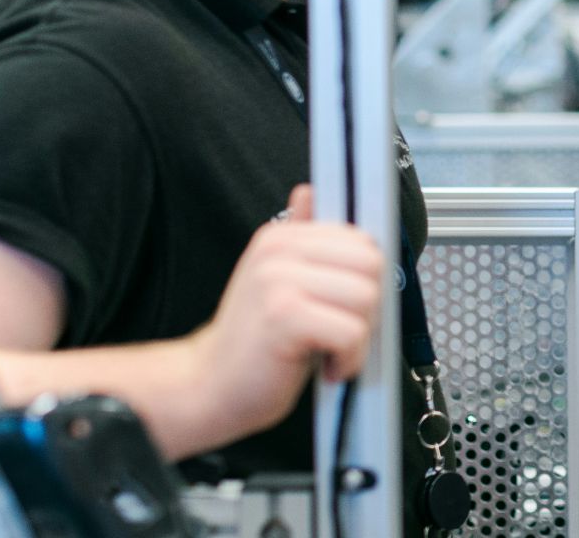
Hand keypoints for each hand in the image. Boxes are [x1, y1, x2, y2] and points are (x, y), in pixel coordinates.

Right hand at [183, 185, 384, 444]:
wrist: (207, 386)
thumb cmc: (253, 342)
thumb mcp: (276, 280)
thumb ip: (301, 239)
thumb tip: (310, 191)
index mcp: (280, 237)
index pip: (362, 241)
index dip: (365, 281)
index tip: (342, 308)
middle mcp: (278, 251)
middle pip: (372, 265)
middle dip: (367, 307)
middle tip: (337, 331)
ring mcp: (277, 280)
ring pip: (367, 298)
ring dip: (358, 337)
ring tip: (327, 349)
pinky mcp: (283, 315)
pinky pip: (352, 332)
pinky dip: (349, 359)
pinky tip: (326, 367)